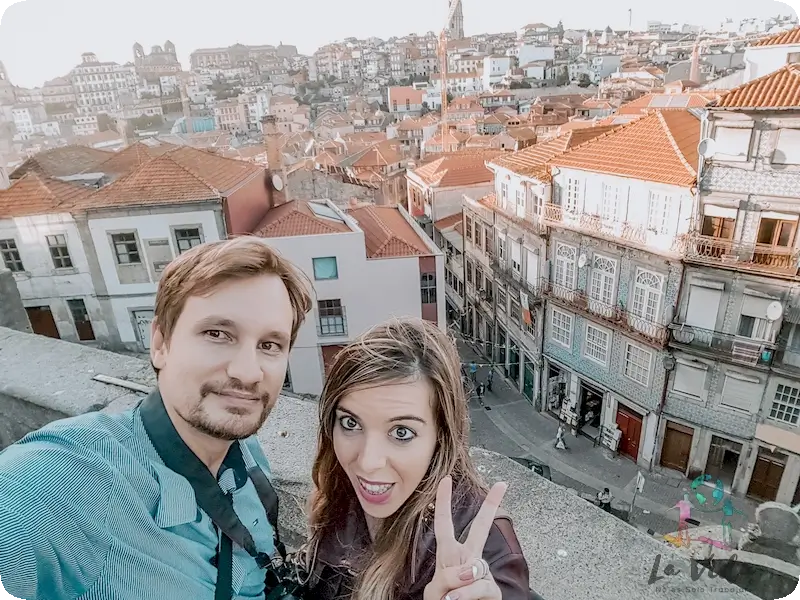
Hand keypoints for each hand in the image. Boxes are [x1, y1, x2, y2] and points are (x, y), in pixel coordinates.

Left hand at [423, 476, 507, 599]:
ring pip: (474, 568)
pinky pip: (480, 586)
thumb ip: (448, 577)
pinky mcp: (493, 590)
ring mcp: (482, 574)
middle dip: (490, 507)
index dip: (443, 502)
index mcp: (451, 555)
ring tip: (450, 598)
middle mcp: (469, 560)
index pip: (445, 525)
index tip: (446, 479)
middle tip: (501, 484)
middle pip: (480, 529)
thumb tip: (469, 573)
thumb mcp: (437, 590)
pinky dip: (465, 595)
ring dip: (459, 585)